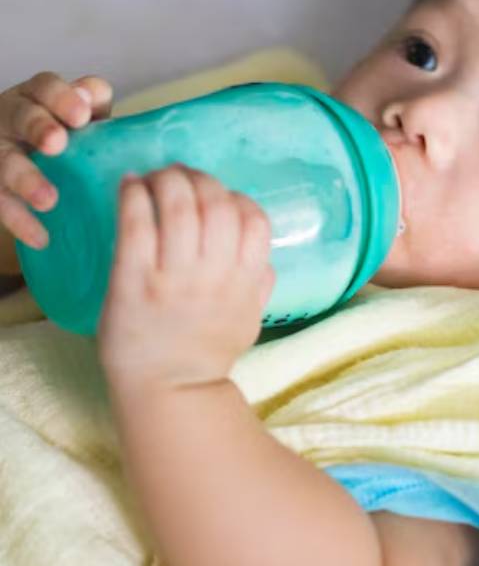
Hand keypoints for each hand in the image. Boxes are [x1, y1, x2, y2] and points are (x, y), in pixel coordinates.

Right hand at [0, 72, 112, 248]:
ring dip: (24, 179)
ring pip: (3, 161)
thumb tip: (91, 96)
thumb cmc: (72, 139)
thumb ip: (92, 104)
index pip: (45, 86)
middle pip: (19, 116)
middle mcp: (11, 117)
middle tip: (56, 143)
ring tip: (49, 200)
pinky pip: (0, 201)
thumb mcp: (84, 118)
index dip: (61, 98)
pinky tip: (41, 237)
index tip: (82, 116)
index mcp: (38, 96)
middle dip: (37, 127)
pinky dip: (19, 220)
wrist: (39, 174)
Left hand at [97, 163, 274, 389]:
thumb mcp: (251, 317)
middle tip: (179, 175)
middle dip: (198, 178)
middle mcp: (214, 274)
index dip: (235, 196)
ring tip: (154, 176)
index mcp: (245, 280)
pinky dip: (133, 196)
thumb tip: (263, 255)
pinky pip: (136, 225)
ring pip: (178, 206)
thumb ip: (261, 283)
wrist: (170, 391)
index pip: (254, 219)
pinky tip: (130, 185)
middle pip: (216, 203)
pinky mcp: (133, 281)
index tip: (217, 195)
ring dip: (166, 179)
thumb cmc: (210, 350)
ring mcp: (173, 277)